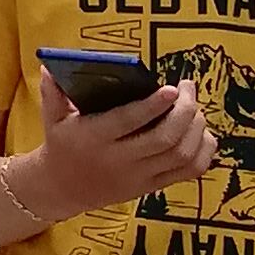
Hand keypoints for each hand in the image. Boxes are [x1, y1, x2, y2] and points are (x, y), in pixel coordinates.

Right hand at [24, 68, 215, 217]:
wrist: (63, 187)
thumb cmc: (61, 145)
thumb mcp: (52, 118)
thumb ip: (52, 93)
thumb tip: (50, 67)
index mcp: (93, 138)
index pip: (127, 122)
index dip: (152, 106)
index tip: (171, 89)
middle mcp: (119, 160)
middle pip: (164, 138)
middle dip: (185, 111)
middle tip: (188, 89)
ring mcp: (139, 176)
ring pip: (182, 154)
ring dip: (196, 128)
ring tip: (195, 107)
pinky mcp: (152, 186)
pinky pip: (190, 171)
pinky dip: (204, 151)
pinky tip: (202, 132)